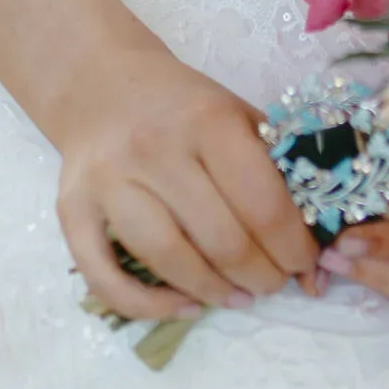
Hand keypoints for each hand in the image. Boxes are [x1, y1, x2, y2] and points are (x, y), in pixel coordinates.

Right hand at [53, 39, 320, 320]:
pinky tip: (185, 306)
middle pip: (222, 240)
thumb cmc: (182, 107)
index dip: (294, 248)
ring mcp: (108, 182)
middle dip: (261, 276)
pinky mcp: (72, 209)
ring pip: (169, 260)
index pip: (263, 205)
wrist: (100, 82)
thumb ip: (275, 169)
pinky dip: (149, 306)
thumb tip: (317, 246)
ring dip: (214, 292)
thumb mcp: (236, 115)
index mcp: (206, 122)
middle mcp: (154, 150)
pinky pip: (107, 278)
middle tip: (274, 283)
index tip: (306, 264)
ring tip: (238, 296)